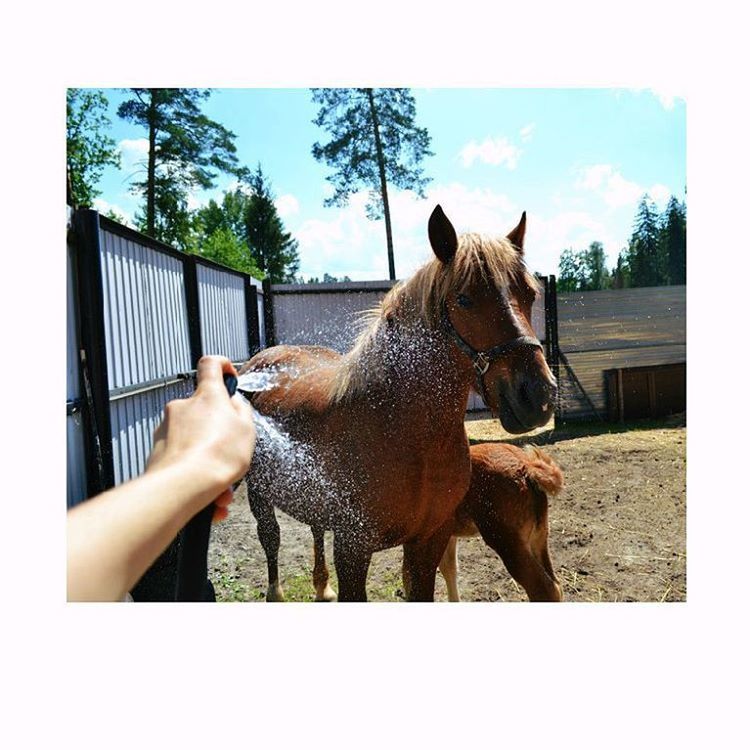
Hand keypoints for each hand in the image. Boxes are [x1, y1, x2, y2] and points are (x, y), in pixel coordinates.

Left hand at [147, 356, 255, 517]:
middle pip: (203, 409)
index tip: (229, 375)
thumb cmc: (217, 456)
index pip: (210, 364)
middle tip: (230, 450)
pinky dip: (194, 470)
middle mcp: (183, 406)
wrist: (184, 484)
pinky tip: (206, 491)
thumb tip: (235, 403)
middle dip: (217, 430)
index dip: (222, 365)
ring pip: (193, 438)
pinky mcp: (157, 449)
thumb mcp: (246, 430)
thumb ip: (241, 411)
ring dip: (207, 456)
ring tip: (220, 483)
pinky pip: (181, 456)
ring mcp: (167, 427)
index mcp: (207, 396)